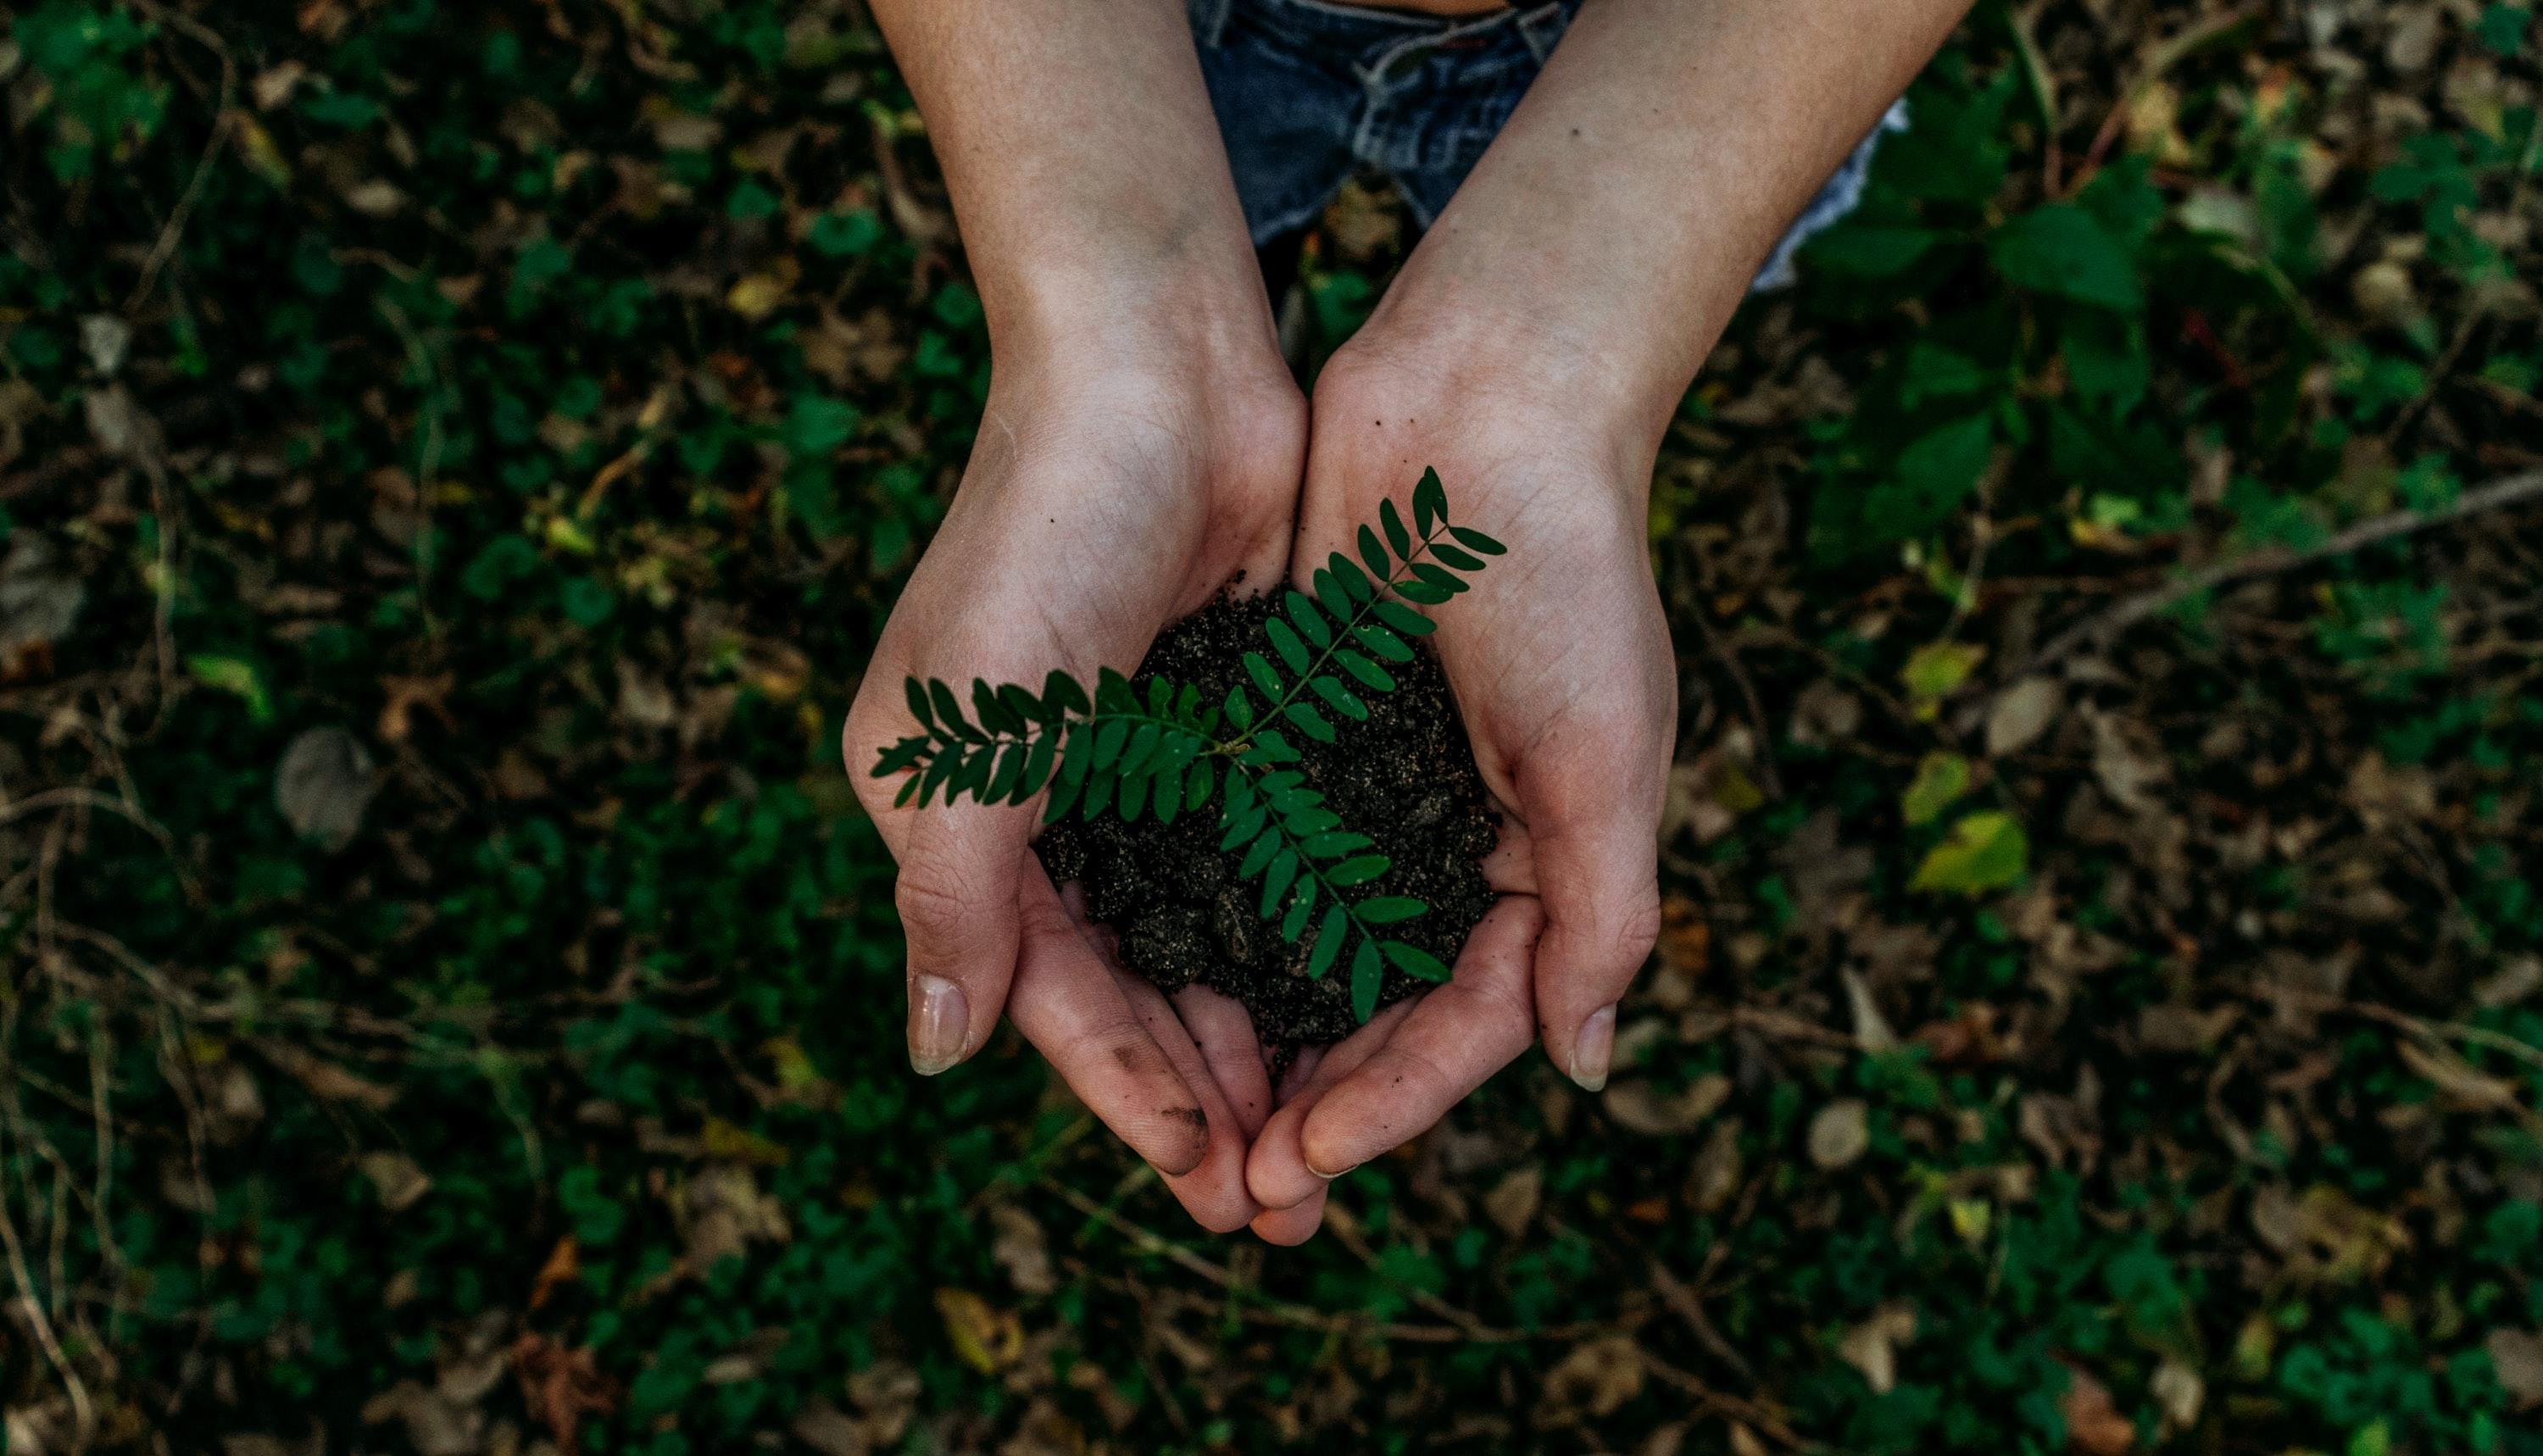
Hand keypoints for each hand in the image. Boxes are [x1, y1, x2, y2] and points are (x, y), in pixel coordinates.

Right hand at [844, 332, 1302, 1231]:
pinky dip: (1299, 937)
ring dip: (1258, 1036)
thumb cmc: (1044, 535)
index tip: (1208, 1182)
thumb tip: (936, 1057)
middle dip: (1201, 1095)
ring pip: (1204, 940)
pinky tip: (1355, 1003)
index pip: (1049, 993)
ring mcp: (1141, 766)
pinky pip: (1263, 861)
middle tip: (1283, 1202)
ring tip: (1326, 1134)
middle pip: (1131, 987)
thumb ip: (954, 897)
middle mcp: (1046, 804)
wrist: (1157, 367)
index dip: (1126, 1093)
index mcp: (960, 815)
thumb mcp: (972, 731)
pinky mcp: (1226, 723)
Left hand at [1244, 327, 1674, 1240]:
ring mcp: (1364, 790)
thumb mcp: (1606, 755)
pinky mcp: (1290, 730)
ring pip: (1297, 949)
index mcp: (1538, 863)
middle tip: (1234, 1192)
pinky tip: (1146, 980)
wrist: (1486, 401)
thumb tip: (1582, 1067)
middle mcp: (1446, 842)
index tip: (1304, 1161)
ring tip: (1183, 1123)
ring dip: (1248, 1038)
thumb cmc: (1567, 574)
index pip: (1463, 1022)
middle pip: (1373, 1010)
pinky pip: (1244, 852)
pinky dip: (1206, 921)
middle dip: (1311, 1103)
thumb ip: (1601, 914)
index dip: (1391, 1102)